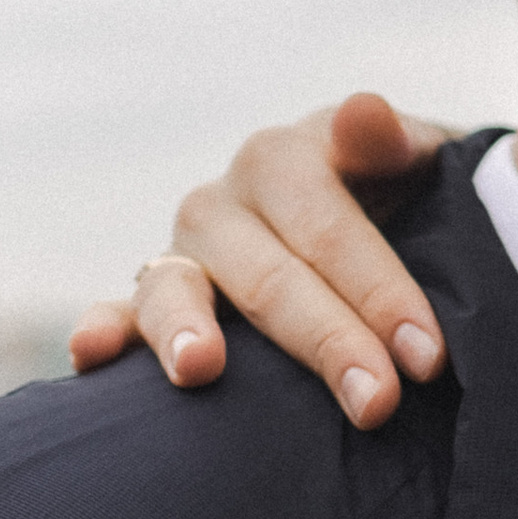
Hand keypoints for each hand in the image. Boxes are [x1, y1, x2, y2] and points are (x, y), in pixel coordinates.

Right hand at [66, 93, 452, 428]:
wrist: (374, 222)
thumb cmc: (401, 199)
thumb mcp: (414, 159)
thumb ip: (393, 139)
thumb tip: (364, 115)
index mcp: (283, 158)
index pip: (330, 230)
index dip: (381, 291)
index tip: (427, 355)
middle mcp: (223, 203)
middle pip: (268, 275)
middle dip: (326, 341)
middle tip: (378, 403)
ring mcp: (183, 255)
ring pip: (176, 289)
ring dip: (184, 327)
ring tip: (201, 369)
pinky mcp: (154, 303)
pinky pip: (121, 314)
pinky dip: (101, 331)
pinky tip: (90, 354)